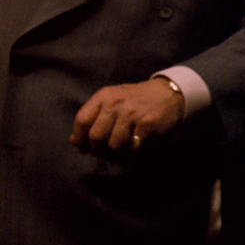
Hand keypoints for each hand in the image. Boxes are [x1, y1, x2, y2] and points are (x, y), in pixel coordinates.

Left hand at [70, 78, 184, 150]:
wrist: (169, 93)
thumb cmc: (137, 100)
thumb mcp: (113, 100)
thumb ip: (94, 117)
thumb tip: (75, 140)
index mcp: (104, 96)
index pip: (81, 121)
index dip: (80, 139)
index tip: (85, 146)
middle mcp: (116, 103)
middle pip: (96, 137)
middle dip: (98, 149)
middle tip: (105, 150)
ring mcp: (132, 113)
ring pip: (114, 145)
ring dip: (118, 150)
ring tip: (124, 144)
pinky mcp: (147, 124)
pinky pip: (133, 147)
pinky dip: (134, 149)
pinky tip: (138, 141)